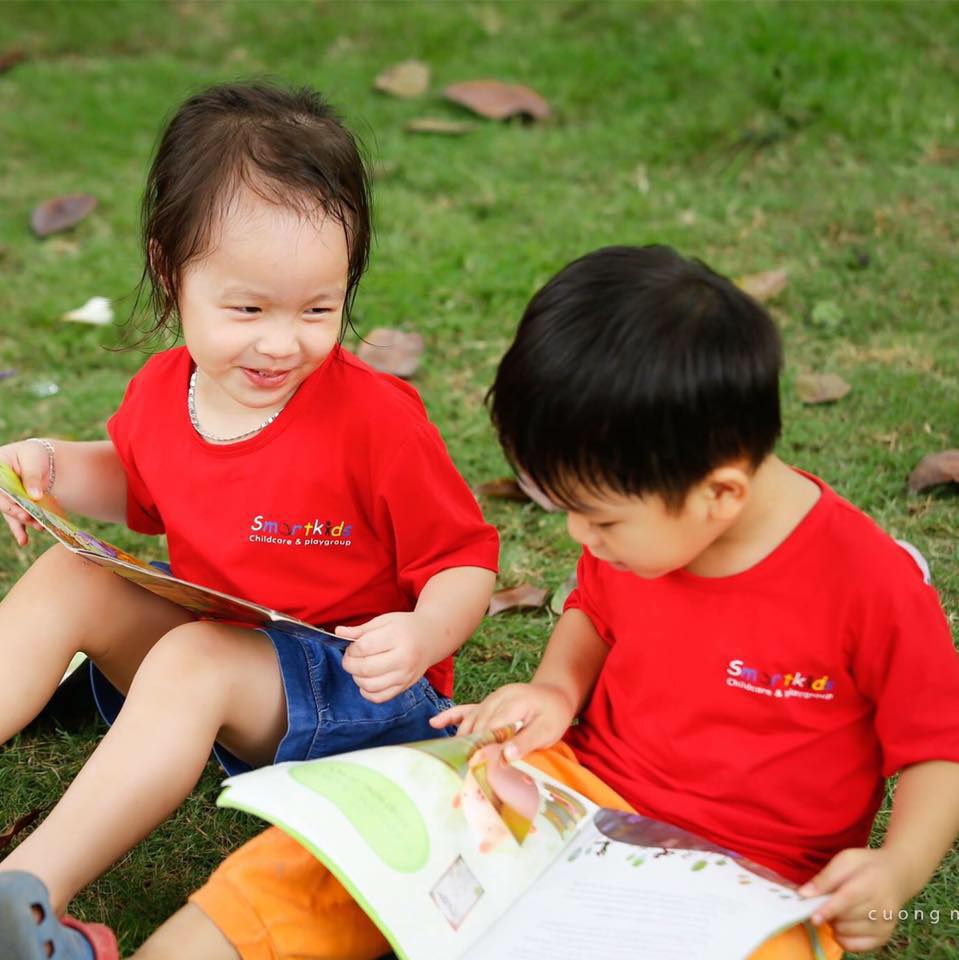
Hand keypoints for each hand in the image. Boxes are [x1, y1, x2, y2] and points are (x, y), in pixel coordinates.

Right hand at [0, 441, 49, 545]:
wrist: (42, 458)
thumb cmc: (34, 455)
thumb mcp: (34, 460)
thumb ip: (33, 477)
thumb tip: (35, 496)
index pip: (0, 488)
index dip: (7, 500)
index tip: (20, 509)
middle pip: (4, 502)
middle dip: (17, 512)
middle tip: (29, 518)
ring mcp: (4, 497)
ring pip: (11, 512)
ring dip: (22, 523)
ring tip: (37, 527)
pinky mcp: (14, 506)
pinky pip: (16, 518)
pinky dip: (21, 529)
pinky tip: (24, 541)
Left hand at [337, 611, 433, 702]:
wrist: (431, 638)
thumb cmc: (405, 627)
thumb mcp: (385, 621)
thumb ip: (361, 629)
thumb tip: (338, 633)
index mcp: (398, 637)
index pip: (364, 647)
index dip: (351, 648)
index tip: (352, 645)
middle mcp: (403, 659)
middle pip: (365, 668)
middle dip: (349, 663)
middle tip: (351, 657)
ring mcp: (405, 676)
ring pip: (369, 685)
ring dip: (356, 677)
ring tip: (359, 667)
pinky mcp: (404, 687)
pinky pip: (379, 698)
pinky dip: (367, 692)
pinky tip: (367, 680)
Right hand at [430, 682, 576, 760]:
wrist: (556, 693)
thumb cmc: (554, 713)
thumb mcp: (548, 729)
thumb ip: (526, 741)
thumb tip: (504, 757)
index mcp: (512, 705)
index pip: (490, 731)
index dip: (481, 752)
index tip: (472, 774)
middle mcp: (496, 700)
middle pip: (476, 729)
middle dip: (468, 753)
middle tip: (460, 779)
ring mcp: (490, 700)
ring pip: (469, 722)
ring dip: (461, 743)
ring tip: (451, 766)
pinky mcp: (488, 703)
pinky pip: (467, 709)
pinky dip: (451, 716)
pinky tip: (435, 723)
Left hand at [799, 847, 912, 951]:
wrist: (897, 875)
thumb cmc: (867, 865)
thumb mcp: (846, 859)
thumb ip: (826, 877)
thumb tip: (804, 894)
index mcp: (869, 884)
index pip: (847, 900)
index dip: (828, 910)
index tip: (813, 918)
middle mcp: (880, 909)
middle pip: (844, 919)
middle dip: (828, 912)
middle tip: (826, 901)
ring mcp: (884, 926)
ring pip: (847, 933)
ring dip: (835, 924)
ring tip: (838, 910)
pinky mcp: (884, 937)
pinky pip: (857, 947)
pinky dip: (844, 939)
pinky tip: (842, 925)